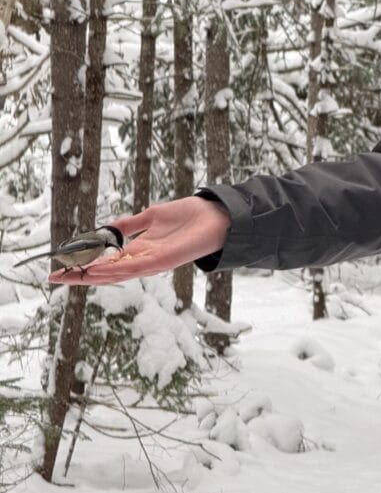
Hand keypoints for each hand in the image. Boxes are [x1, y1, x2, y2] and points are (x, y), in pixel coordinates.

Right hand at [48, 196, 230, 284]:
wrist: (213, 215)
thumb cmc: (187, 215)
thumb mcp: (151, 216)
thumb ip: (131, 224)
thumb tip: (108, 228)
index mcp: (139, 250)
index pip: (105, 262)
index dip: (83, 265)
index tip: (60, 267)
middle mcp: (142, 260)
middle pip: (106, 272)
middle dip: (80, 276)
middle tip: (54, 277)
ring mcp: (152, 262)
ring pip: (117, 273)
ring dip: (92, 275)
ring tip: (70, 276)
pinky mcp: (163, 260)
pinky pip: (136, 267)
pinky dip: (116, 269)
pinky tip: (99, 269)